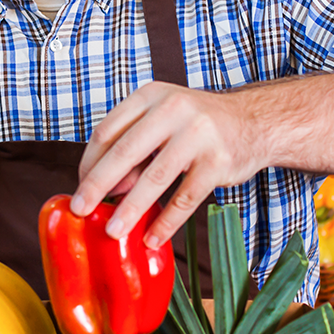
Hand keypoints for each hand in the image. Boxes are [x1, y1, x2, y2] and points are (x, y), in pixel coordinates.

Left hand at [73, 82, 265, 246]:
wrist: (253, 122)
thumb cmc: (197, 125)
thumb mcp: (161, 121)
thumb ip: (134, 148)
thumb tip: (106, 189)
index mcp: (151, 95)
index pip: (107, 131)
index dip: (88, 163)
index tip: (79, 188)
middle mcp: (173, 109)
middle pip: (125, 152)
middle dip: (98, 185)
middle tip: (81, 210)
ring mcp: (199, 135)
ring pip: (155, 178)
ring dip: (131, 209)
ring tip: (114, 231)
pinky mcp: (218, 162)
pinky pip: (185, 198)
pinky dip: (166, 222)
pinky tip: (152, 237)